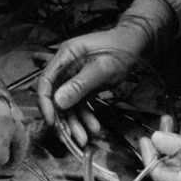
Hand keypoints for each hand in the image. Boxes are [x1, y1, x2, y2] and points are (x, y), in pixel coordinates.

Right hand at [36, 26, 145, 145]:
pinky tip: (93, 126)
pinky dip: (86, 116)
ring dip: (75, 122)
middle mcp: (66, 67)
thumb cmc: (120, 49)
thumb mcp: (101, 68)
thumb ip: (79, 85)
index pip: (46, 82)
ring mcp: (75, 77)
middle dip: (63, 119)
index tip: (51, 121)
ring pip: (69, 104)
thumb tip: (58, 101)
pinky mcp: (84, 85)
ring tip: (84, 137)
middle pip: (56, 97)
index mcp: (65, 57)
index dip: (46, 103)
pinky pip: (80, 104)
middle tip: (69, 136)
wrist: (135, 43)